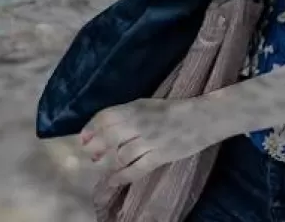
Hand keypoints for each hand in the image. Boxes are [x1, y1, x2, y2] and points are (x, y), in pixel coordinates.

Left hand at [78, 98, 220, 185]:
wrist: (201, 119)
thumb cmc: (171, 110)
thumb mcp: (145, 105)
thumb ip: (124, 114)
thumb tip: (101, 127)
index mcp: (135, 108)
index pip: (105, 117)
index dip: (91, 129)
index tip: (82, 138)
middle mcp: (140, 124)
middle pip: (109, 137)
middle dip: (96, 148)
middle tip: (90, 155)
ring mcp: (150, 141)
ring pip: (120, 155)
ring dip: (107, 163)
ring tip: (100, 166)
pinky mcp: (160, 157)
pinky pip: (137, 169)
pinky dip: (122, 176)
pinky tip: (112, 180)